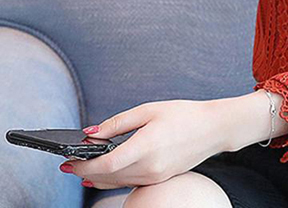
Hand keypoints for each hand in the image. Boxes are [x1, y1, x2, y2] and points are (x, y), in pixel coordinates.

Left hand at [60, 99, 225, 189]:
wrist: (213, 128)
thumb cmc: (184, 114)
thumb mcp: (150, 110)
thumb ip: (119, 122)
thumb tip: (92, 133)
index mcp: (147, 146)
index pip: (106, 163)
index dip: (83, 164)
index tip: (69, 160)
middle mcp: (150, 166)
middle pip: (107, 176)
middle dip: (85, 171)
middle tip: (68, 164)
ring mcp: (155, 176)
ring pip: (117, 182)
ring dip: (97, 177)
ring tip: (82, 168)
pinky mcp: (159, 179)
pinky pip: (129, 182)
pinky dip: (114, 178)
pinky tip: (106, 172)